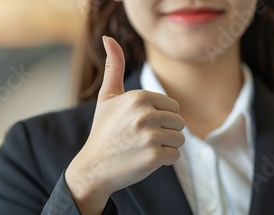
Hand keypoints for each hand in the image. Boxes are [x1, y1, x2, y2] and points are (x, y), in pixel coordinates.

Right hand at [65, 36, 184, 214]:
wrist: (93, 167)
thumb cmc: (104, 131)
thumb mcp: (107, 97)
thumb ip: (113, 67)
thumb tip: (108, 38)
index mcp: (138, 97)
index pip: (173, 106)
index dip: (160, 118)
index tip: (139, 125)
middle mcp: (144, 114)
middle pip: (180, 122)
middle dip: (165, 132)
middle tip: (141, 139)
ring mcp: (149, 136)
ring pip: (180, 139)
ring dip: (166, 147)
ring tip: (143, 148)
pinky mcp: (154, 156)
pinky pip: (175, 155)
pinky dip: (163, 161)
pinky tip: (143, 160)